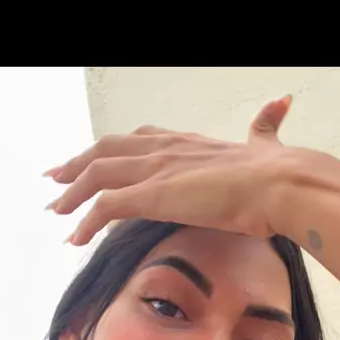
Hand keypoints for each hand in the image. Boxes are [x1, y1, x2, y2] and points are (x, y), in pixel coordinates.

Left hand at [44, 97, 293, 244]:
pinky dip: (86, 222)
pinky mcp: (154, 195)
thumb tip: (282, 103)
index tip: (97, 158)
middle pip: (107, 150)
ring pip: (98, 175)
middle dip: (78, 164)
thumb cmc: (278, 173)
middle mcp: (165, 148)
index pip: (139, 139)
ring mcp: (157, 169)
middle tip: (58, 178)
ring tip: (57, 208)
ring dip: (73, 192)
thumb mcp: (268, 143)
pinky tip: (75, 236)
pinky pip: (106, 207)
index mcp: (187, 141)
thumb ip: (265, 127)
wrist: (281, 185)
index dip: (114, 149)